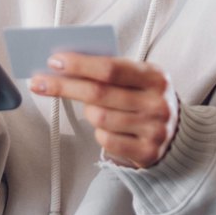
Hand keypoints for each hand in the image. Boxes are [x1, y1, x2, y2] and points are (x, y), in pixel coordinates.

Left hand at [30, 54, 176, 167]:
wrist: (177, 134)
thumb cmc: (146, 98)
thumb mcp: (138, 77)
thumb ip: (110, 70)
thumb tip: (65, 63)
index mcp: (155, 76)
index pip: (110, 68)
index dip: (79, 64)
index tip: (55, 61)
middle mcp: (156, 103)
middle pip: (98, 93)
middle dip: (64, 86)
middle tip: (39, 82)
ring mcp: (154, 130)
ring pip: (98, 118)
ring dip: (88, 112)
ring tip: (93, 107)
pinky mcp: (146, 153)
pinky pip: (106, 140)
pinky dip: (100, 132)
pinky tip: (108, 127)